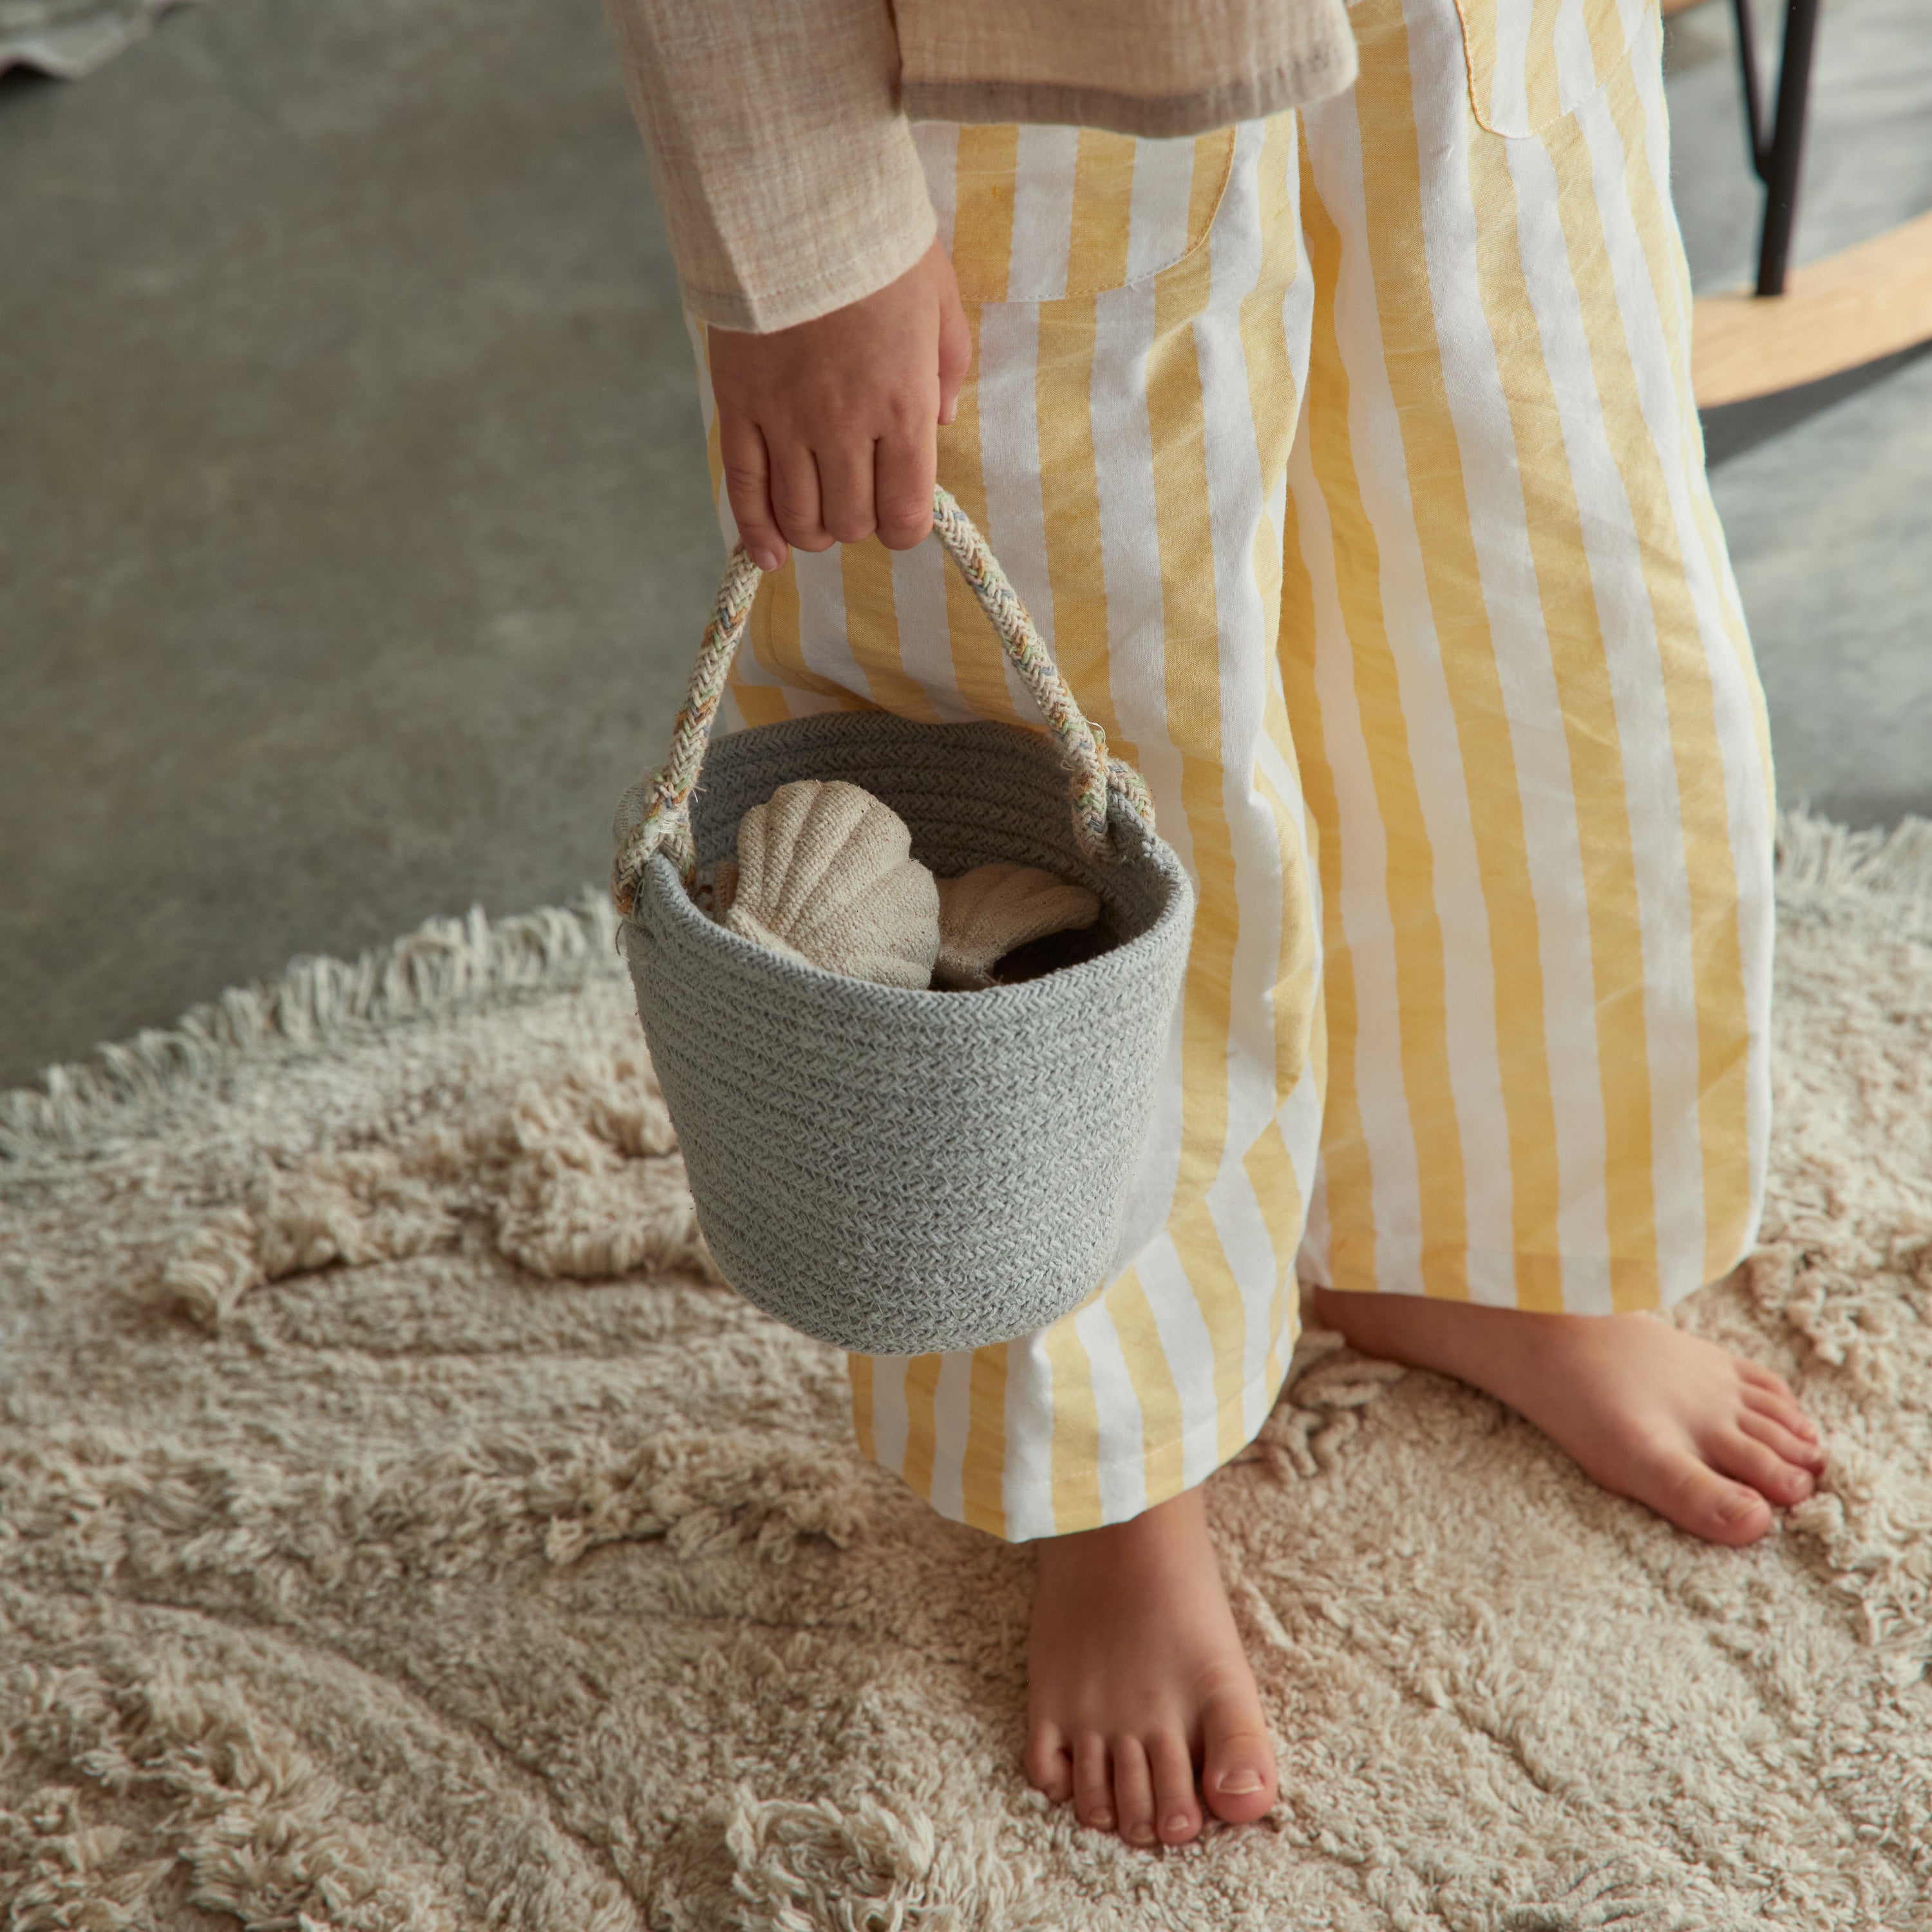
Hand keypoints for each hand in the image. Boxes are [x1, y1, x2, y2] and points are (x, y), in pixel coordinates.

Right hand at [708, 239, 970, 570]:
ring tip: (819, 514)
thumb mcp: (941, 302)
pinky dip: (756, 532)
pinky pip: (745, 489)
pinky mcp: (739, 406)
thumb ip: (948, 371)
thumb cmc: (877, 246)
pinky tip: (769, 556)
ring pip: (800, 517)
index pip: (904, 513)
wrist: (795, 198)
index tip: (901, 514)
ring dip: (814, 529)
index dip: (904, 528)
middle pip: (850, 522)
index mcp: (902, 405)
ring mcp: (786, 420)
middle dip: (859, 522)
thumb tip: (942, 425)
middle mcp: (844, 425)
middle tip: (858, 496)